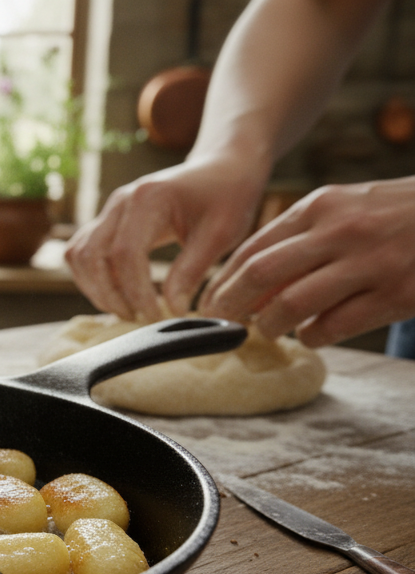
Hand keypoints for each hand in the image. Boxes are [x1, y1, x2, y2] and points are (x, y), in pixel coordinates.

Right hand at [64, 156, 267, 320]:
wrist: (222, 167)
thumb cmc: (227, 196)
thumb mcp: (222, 234)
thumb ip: (192, 271)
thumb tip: (172, 310)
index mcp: (148, 198)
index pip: (126, 254)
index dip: (137, 292)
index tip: (157, 316)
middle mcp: (120, 201)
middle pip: (92, 256)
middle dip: (110, 295)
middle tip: (139, 319)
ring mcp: (109, 209)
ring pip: (79, 255)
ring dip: (96, 288)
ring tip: (127, 310)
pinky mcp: (108, 220)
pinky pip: (82, 252)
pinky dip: (92, 278)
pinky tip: (118, 294)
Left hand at [200, 176, 414, 346]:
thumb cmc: (395, 214)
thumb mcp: (347, 208)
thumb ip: (302, 237)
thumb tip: (251, 283)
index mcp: (322, 206)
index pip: (253, 247)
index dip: (223, 279)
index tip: (209, 301)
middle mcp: (342, 231)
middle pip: (261, 274)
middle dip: (231, 304)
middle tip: (221, 323)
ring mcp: (370, 263)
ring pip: (294, 304)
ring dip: (271, 324)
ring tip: (268, 330)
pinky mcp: (397, 293)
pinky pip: (335, 326)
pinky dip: (313, 336)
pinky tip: (311, 334)